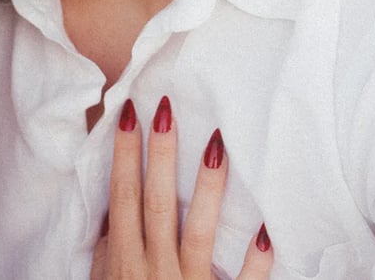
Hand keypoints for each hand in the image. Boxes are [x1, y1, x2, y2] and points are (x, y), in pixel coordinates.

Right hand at [91, 96, 272, 279]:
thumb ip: (110, 250)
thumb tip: (114, 211)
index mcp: (125, 259)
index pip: (123, 197)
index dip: (124, 155)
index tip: (129, 113)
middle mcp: (155, 268)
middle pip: (158, 203)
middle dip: (161, 155)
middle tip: (166, 110)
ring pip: (199, 231)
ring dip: (207, 187)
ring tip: (217, 144)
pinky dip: (255, 260)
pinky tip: (264, 230)